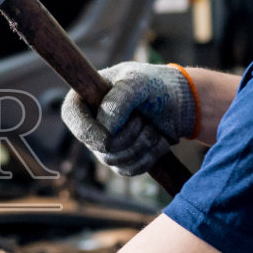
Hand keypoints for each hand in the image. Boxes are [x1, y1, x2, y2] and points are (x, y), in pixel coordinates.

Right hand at [60, 62, 197, 176]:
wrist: (180, 102)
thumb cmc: (155, 85)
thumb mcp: (138, 83)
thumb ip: (118, 101)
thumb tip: (107, 132)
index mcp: (85, 97)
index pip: (72, 117)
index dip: (88, 132)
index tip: (109, 138)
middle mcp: (91, 122)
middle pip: (99, 146)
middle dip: (129, 135)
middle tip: (144, 118)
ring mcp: (104, 144)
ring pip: (115, 161)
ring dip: (142, 145)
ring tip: (154, 127)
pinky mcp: (121, 159)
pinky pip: (128, 170)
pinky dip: (149, 157)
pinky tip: (159, 142)